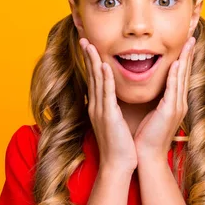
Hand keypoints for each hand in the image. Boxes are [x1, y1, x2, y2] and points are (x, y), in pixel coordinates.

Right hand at [79, 38, 137, 172]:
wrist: (118, 165)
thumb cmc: (120, 145)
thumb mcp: (115, 123)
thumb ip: (113, 109)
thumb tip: (114, 101)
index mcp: (99, 107)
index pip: (95, 80)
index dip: (92, 63)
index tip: (90, 48)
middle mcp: (96, 106)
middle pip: (91, 76)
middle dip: (88, 57)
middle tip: (84, 39)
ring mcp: (100, 110)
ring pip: (97, 81)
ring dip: (94, 62)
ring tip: (90, 45)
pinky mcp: (108, 116)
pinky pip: (106, 94)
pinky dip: (105, 79)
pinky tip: (104, 66)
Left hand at [133, 36, 195, 160]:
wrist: (146, 156)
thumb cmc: (145, 136)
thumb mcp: (152, 113)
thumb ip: (155, 100)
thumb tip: (152, 88)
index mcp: (174, 102)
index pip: (180, 75)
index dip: (183, 58)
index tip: (185, 43)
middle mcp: (179, 102)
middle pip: (185, 72)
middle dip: (189, 53)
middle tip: (192, 36)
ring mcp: (176, 107)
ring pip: (182, 77)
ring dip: (185, 59)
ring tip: (189, 43)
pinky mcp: (170, 112)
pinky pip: (173, 89)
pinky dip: (175, 75)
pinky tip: (176, 63)